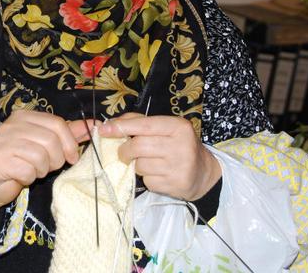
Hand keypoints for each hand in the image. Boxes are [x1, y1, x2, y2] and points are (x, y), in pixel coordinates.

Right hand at [0, 110, 94, 221]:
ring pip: (40, 156)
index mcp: (24, 116)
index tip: (73, 157)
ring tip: (34, 170)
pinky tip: (22, 177)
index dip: (70, 142)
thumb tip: (94, 124)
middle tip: (50, 167)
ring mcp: (2, 141)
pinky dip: (30, 178)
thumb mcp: (46, 145)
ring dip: (42, 170)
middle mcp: (11, 125)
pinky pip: (28, 170)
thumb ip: (68, 134)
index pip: (57, 122)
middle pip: (51, 140)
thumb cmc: (22, 161)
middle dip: (56, 159)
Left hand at [99, 113, 220, 200]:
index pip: (144, 125)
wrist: (203, 173)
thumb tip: (111, 124)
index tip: (104, 130)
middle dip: (125, 150)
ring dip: (136, 165)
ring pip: (140, 165)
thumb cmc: (178, 145)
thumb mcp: (165, 128)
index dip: (121, 127)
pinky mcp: (175, 185)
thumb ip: (140, 122)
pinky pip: (147, 181)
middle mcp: (181, 145)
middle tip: (125, 153)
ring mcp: (179, 167)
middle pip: (138, 146)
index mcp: (178, 127)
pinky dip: (146, 178)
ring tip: (147, 162)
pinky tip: (157, 174)